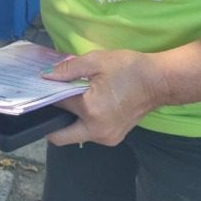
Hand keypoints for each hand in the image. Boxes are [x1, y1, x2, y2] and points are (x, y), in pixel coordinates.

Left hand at [42, 49, 166, 146]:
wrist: (158, 81)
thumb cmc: (128, 68)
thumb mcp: (96, 61)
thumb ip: (68, 70)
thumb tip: (45, 76)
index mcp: (90, 111)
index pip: (57, 106)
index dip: (47, 95)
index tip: (42, 87)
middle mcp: (96, 131)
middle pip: (61, 136)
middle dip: (51, 121)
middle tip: (49, 102)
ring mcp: (106, 138)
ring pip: (75, 135)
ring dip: (69, 120)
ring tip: (70, 98)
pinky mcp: (113, 138)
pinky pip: (88, 133)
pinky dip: (82, 121)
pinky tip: (86, 103)